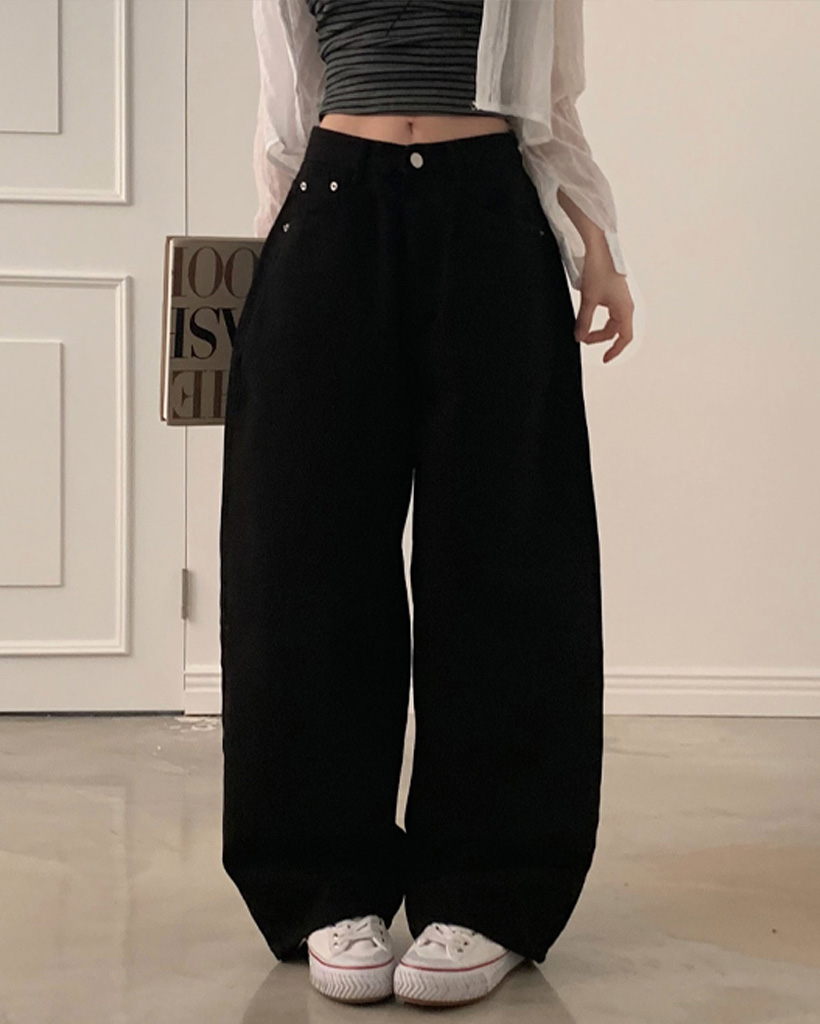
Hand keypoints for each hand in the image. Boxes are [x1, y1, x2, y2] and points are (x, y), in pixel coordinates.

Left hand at [574, 244, 634, 362]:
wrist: (598, 248)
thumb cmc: (598, 270)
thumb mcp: (589, 300)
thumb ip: (584, 321)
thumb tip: (579, 337)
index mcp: (625, 309)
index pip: (624, 337)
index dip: (615, 351)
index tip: (604, 359)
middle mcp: (625, 305)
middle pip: (615, 331)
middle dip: (598, 337)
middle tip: (582, 338)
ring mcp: (620, 299)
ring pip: (611, 322)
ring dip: (598, 328)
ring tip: (583, 329)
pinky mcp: (614, 292)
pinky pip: (609, 312)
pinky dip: (598, 318)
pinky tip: (587, 316)